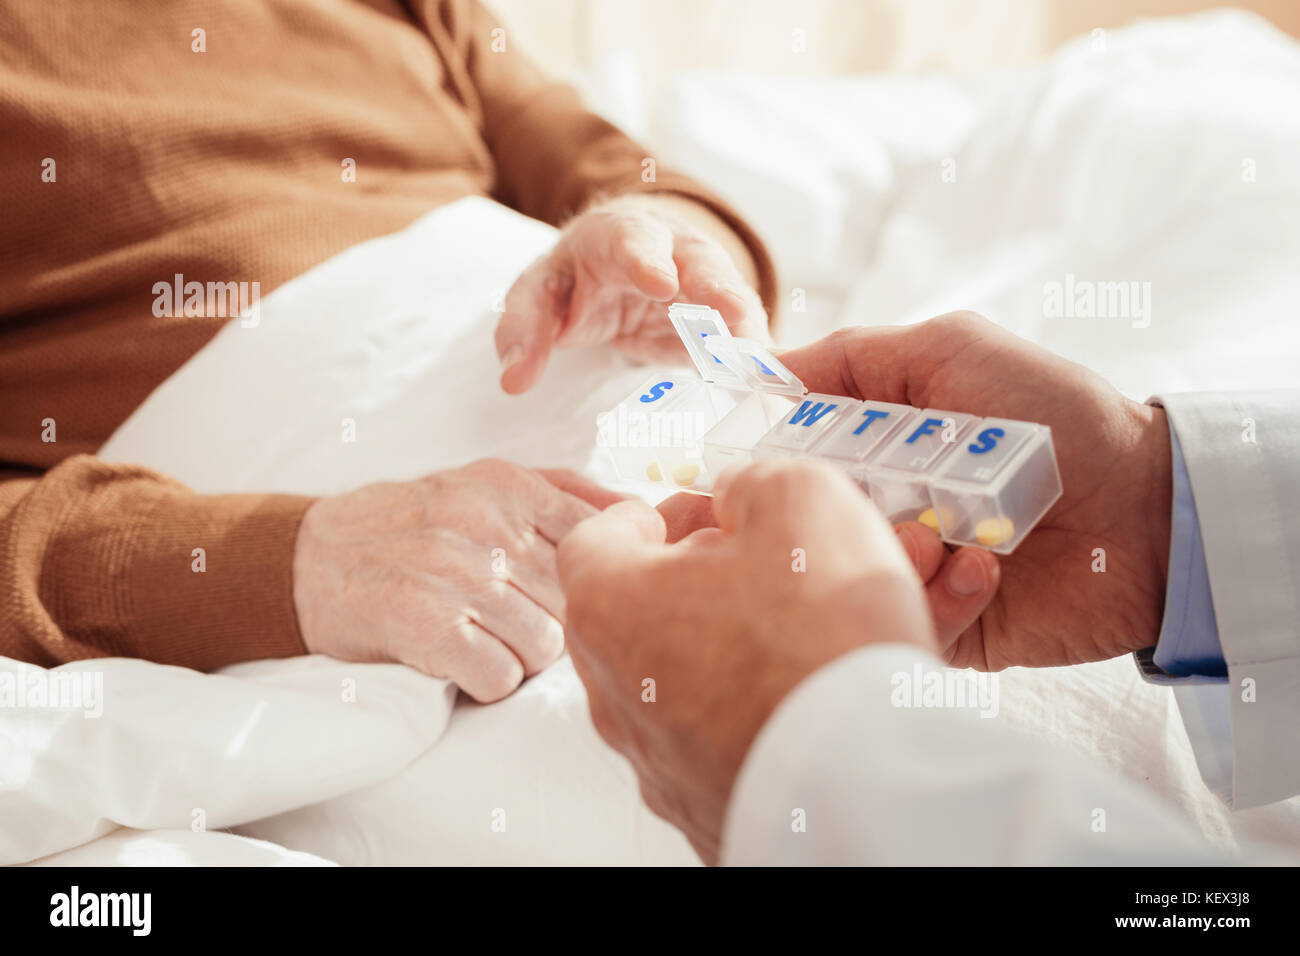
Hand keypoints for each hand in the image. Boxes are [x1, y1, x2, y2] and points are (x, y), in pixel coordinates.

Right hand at [293, 459, 622, 701]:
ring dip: (524, 658)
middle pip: (577, 600)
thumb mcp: (482, 483)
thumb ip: (562, 491)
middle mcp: (484, 525)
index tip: (588, 590)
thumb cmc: (411, 524)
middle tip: (520, 623)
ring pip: (546, 645)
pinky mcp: (423, 627)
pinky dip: (489, 682)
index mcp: (508, 486)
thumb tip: (639, 509)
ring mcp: (454, 576)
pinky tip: (467, 664)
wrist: (308, 557)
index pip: (599, 533)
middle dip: (558, 622)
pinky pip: (500, 678)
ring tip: (491, 642)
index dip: (603, 573)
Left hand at [495, 194, 767, 393]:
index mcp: (618, 234)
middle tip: (732, 314)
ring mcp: (705, 283)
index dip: (648, 260)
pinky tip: (769, 380)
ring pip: (731, 299)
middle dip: (716, 287)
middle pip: (700, 262)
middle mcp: (673, 249)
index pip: (633, 241)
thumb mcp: (537, 296)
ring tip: (759, 358)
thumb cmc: (574, 280)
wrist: (617, 274)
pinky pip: (743, 335)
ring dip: (746, 329)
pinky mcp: (722, 320)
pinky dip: (755, 356)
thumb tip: (514, 381)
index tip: (662, 284)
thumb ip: (523, 331)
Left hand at [558, 459, 942, 863]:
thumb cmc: (826, 641)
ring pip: (673, 683)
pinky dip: (747, 714)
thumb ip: (755, 482)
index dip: (652, 514)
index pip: (594, 539)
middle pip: (632, 613)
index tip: (698, 512)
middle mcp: (615, 692)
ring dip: (720, 647)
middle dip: (690, 580)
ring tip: (793, 630)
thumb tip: (742, 498)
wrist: (869, 780)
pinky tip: (803, 697)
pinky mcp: (701, 808)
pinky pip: (713, 744)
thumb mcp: (803, 499)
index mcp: (611, 606)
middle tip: (754, 565)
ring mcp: (655, 760)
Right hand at [776, 312, 1172, 669]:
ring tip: (947, 535)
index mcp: (866, 448)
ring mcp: (907, 570)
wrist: (1147, 507)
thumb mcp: (948, 350)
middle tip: (871, 496)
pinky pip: (904, 623)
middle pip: (800, 523)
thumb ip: (850, 358)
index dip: (758, 462)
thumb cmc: (1054, 415)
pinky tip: (990, 567)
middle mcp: (877, 509)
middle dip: (828, 510)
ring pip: (844, 580)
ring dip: (890, 552)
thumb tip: (759, 373)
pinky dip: (941, 595)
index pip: (780, 460)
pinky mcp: (941, 626)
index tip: (740, 463)